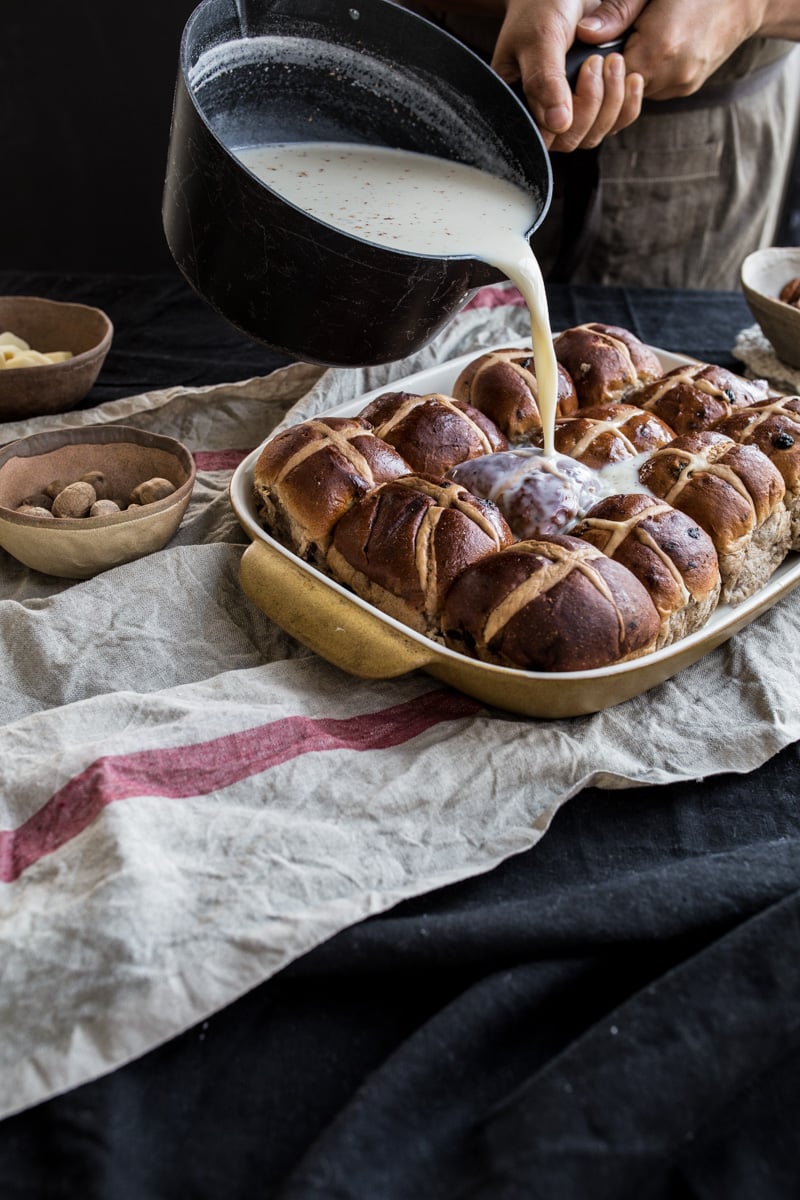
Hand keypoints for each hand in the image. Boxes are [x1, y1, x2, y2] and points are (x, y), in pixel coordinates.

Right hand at [490, 0, 644, 148]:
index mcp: (518, 103)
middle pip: (571, 140)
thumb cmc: (541, 6)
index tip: (587, 68)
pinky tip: (632, 79)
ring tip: (614, 61)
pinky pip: (613, 123)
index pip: (544, 137)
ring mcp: (568, 112)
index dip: (569, 116)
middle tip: (599, 59)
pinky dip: (627, 105)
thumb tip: (558, 124)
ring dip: (613, 102)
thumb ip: (545, 81)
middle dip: (594, 103)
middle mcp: (541, 115)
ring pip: (594, 135)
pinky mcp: (591, 106)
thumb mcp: (541, 38)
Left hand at [576, 0, 775, 98]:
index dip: (594, 68)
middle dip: (609, 73)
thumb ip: (617, 11)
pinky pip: (655, 88)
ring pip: (636, 93)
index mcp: (658, 49)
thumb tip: (584, 33)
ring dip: (628, 74)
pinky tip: (653, 47)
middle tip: (611, 43)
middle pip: (619, 92)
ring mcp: (681, 85)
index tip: (593, 50)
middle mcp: (670, 75)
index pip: (606, 79)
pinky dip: (648, 72)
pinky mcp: (688, 87)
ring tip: (637, 40)